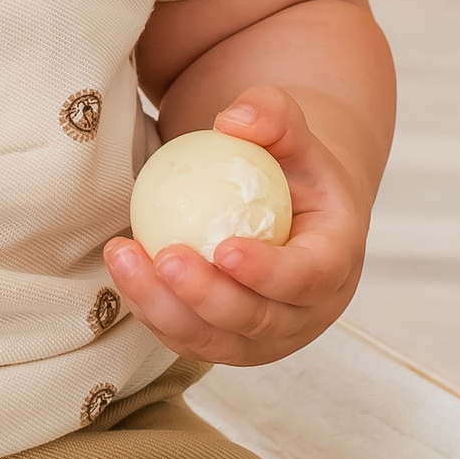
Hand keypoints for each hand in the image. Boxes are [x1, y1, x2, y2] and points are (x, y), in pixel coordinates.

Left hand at [101, 86, 370, 369]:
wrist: (289, 207)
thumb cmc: (292, 167)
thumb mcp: (293, 132)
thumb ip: (273, 115)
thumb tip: (233, 120)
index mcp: (335, 262)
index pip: (309, 278)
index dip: (269, 273)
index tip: (226, 248)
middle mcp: (307, 313)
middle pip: (258, 321)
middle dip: (208, 297)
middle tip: (167, 256)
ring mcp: (266, 337)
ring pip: (215, 341)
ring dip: (165, 307)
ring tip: (125, 257)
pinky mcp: (228, 343)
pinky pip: (186, 338)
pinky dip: (151, 309)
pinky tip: (124, 269)